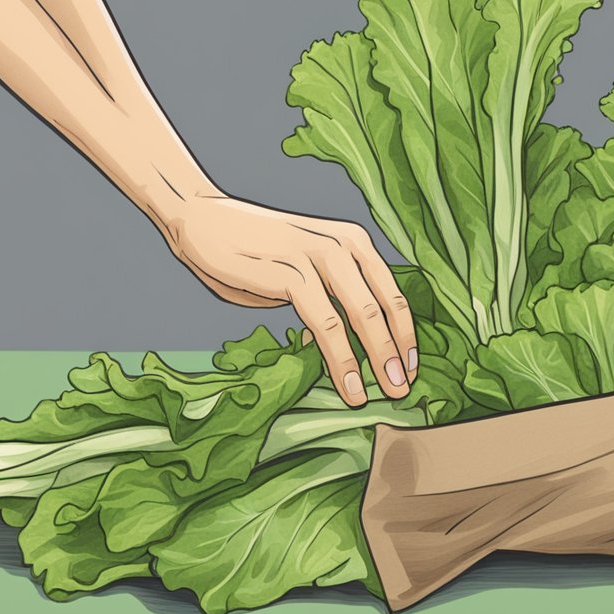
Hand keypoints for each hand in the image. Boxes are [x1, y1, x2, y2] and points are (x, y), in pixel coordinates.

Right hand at [166, 195, 416, 406]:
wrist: (204, 220)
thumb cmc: (252, 253)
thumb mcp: (302, 271)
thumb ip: (329, 298)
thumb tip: (351, 343)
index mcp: (353, 242)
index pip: (391, 293)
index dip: (406, 334)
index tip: (410, 368)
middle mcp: (343, 244)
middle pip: (385, 306)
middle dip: (399, 352)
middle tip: (404, 389)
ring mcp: (318, 256)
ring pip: (363, 315)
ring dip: (379, 359)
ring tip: (387, 393)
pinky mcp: (292, 274)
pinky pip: (327, 325)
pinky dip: (343, 360)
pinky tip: (351, 387)